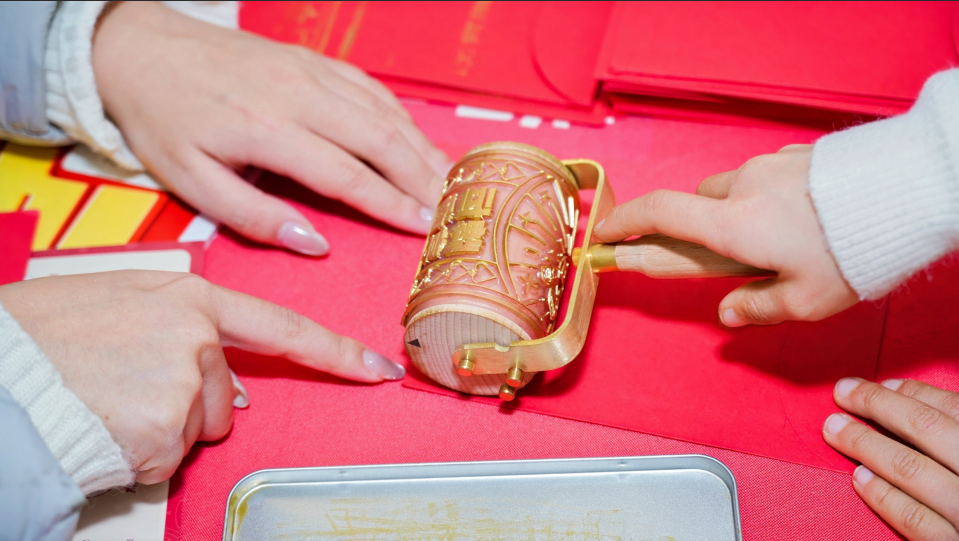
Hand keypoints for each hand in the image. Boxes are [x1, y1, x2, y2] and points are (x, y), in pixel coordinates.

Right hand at [0, 271, 403, 483]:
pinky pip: (170, 455)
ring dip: (164, 426)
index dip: (335, 353)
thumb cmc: (45, 333)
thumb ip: (187, 329)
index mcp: (190, 297)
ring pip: (200, 426)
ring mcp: (183, 383)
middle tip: (126, 385)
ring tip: (110, 399)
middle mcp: (196, 336)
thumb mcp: (121, 301)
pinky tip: (106, 424)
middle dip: (193, 403)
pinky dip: (142, 451)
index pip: (283, 328)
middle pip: (228, 394)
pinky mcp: (164, 430)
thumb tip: (234, 385)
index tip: (377, 369)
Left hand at [92, 2, 450, 254]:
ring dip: (421, 148)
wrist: (141, 49)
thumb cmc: (163, 121)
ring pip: (384, 112)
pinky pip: (371, 89)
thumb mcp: (190, 182)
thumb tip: (314, 243)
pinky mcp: (313, 60)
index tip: (423, 229)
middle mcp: (299, 96)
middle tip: (452, 211)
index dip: (391, 205)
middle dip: (422, 179)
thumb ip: (253, 217)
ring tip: (450, 182)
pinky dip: (401, 118)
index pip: (347, 175)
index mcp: (266, 130)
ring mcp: (310, 71)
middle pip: (380, 140)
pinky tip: (417, 141)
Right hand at [592, 144, 857, 325]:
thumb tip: (727, 314)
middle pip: (698, 201)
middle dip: (701, 225)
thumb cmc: (853, 253)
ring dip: (737, 208)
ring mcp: (771, 164)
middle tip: (732, 253)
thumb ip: (757, 307)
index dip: (624, 223)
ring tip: (780, 236)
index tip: (603, 232)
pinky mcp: (797, 153)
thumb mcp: (806, 300)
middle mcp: (743, 187)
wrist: (908, 193)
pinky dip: (768, 193)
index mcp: (734, 225)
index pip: (659, 214)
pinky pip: (766, 173)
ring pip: (733, 186)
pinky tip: (803, 213)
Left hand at [824, 378, 958, 540]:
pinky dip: (885, 497)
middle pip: (926, 428)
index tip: (880, 384)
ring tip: (836, 429)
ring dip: (867, 445)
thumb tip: (923, 406)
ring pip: (913, 469)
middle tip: (843, 392)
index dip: (912, 392)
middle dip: (878, 405)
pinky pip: (917, 521)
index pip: (954, 409)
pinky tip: (860, 478)